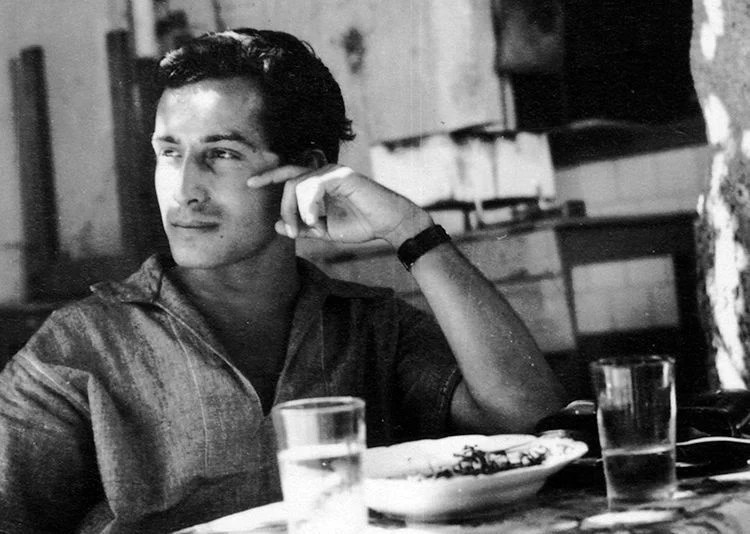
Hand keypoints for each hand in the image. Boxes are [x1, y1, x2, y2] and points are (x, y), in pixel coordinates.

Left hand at [247, 164, 432, 247]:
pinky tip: (316, 220)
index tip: (249, 184)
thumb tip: (276, 225)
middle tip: (290, 231)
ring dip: (297, 211)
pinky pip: (312, 186)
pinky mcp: (341, 175)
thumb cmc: (361, 224)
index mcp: (318, 183)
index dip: (268, 176)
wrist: (390, 224)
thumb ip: (302, 227)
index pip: (287, 175)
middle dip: (283, 207)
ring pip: (297, 184)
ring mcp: (332, 171)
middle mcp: (323, 172)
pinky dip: (309, 206)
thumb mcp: (325, 231)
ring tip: (310, 228)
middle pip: (288, 181)